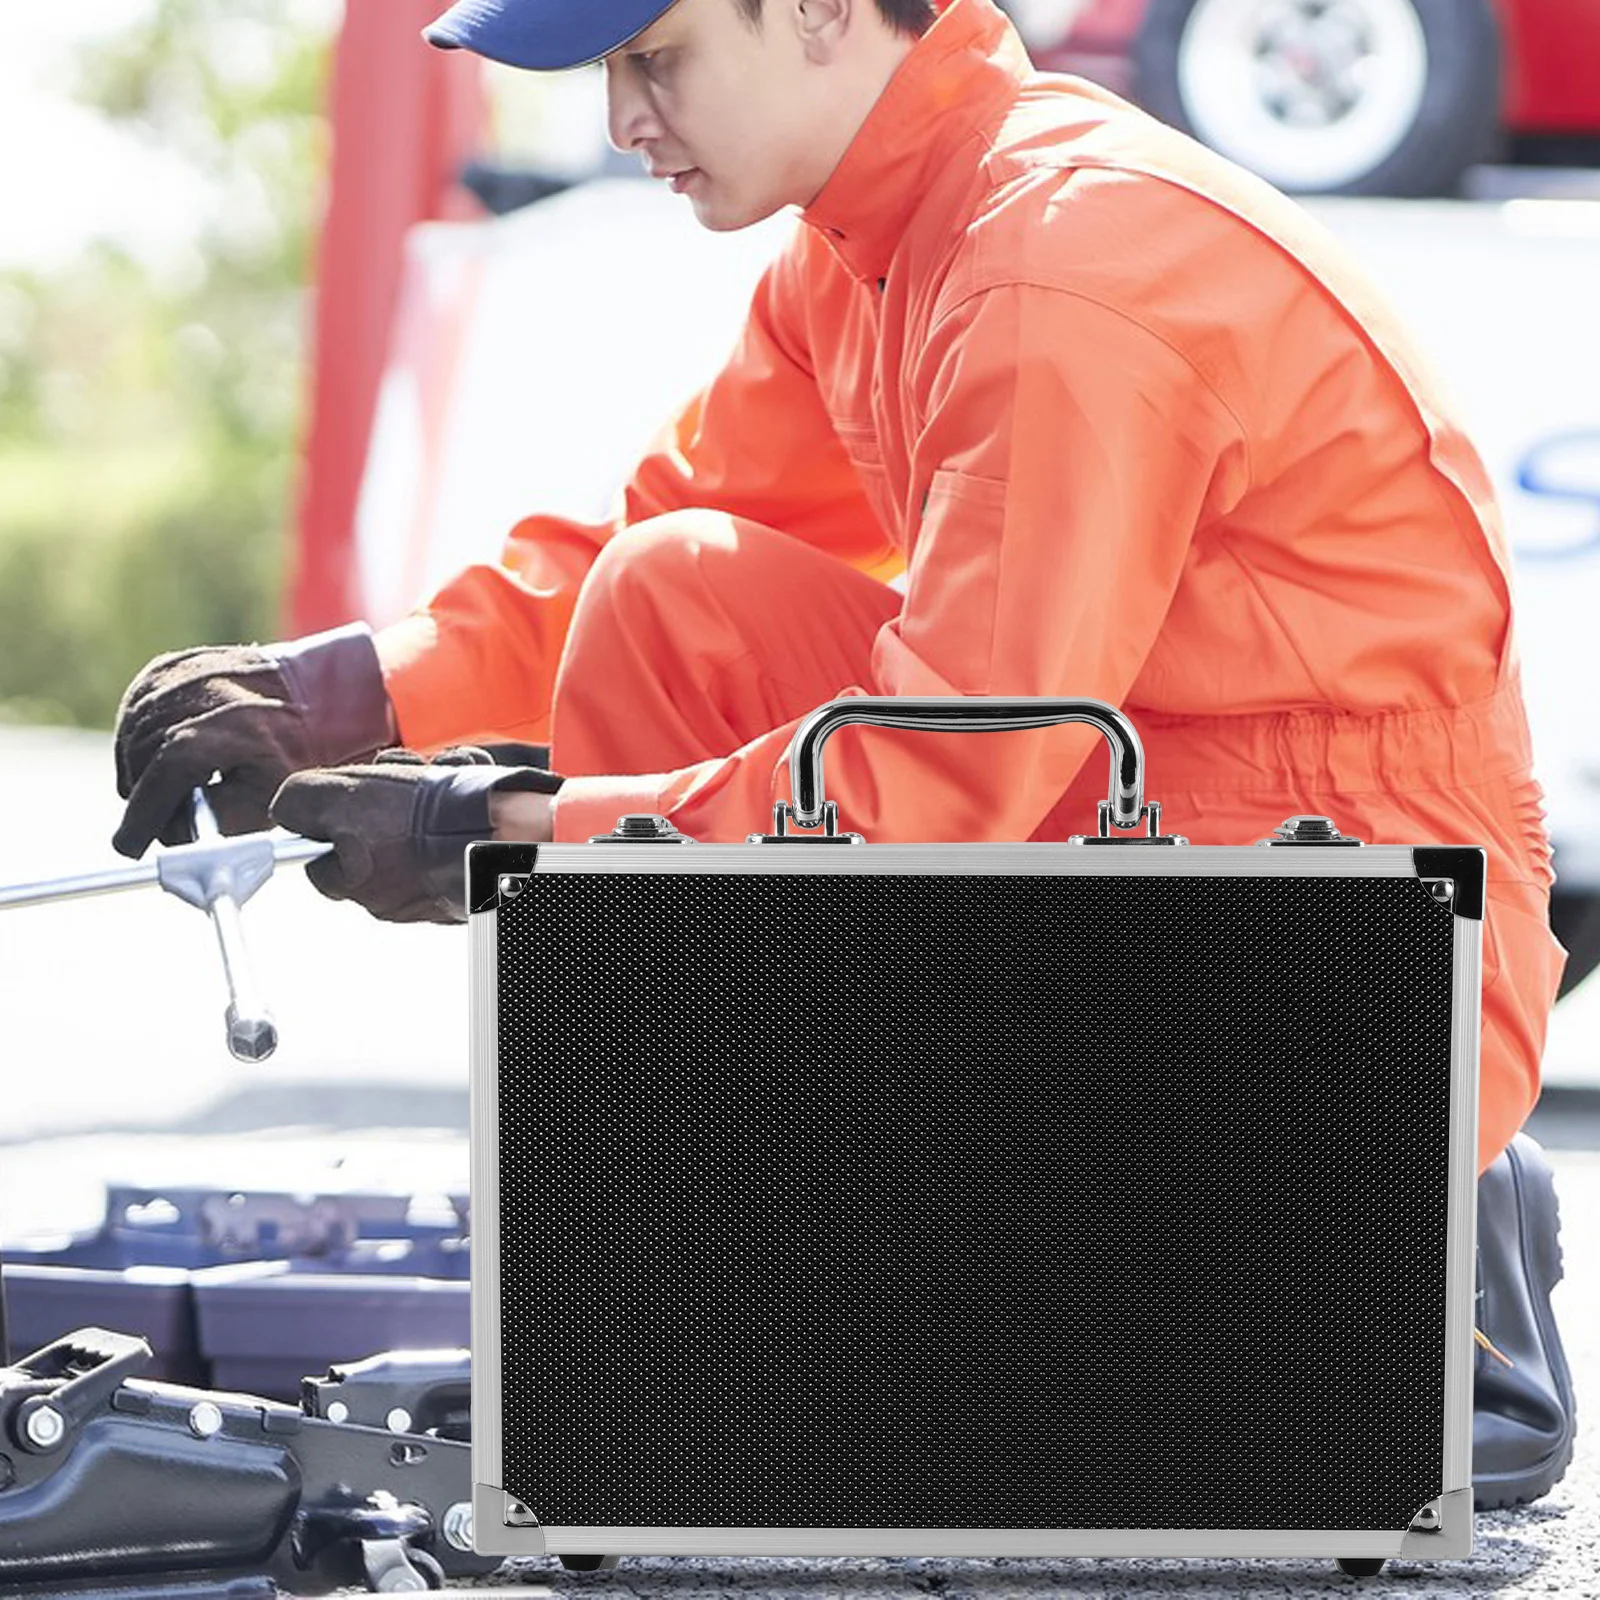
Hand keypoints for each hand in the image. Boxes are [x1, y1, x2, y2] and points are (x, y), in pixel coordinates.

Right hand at [113, 624, 392, 857]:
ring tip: (184, 784)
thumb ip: (219, 823)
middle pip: (139, 770)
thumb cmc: (296, 747)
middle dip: (151, 801)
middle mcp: (177, 703)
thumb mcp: (267, 798)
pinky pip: (136, 717)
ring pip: (132, 744)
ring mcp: (167, 681)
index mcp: (203, 737)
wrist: (313, 690)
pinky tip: (175, 751)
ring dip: (146, 771)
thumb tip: (176, 839)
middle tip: (175, 819)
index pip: (152, 789)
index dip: (139, 824)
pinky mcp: (163, 669)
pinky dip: (148, 740)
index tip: (130, 848)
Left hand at [269, 749, 563, 923]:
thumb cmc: (420, 818)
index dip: (326, 824)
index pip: (321, 863)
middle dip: (381, 798)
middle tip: (395, 779)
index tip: (339, 800)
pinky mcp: (475, 868)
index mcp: (360, 886)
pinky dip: (460, 796)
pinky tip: (467, 781)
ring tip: (440, 775)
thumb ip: (300, 802)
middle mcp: (398, 897)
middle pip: (370, 838)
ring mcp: (438, 885)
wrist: (499, 828)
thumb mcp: (336, 795)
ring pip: (414, 826)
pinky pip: (457, 827)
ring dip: (423, 789)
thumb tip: (286, 810)